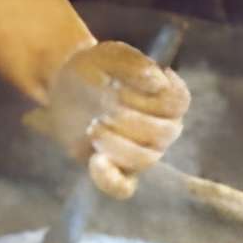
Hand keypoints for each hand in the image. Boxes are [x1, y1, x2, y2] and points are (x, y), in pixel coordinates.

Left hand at [43, 40, 189, 199]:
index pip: (179, 103)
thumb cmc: (95, 68)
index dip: (154, 96)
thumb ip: (133, 63)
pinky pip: (123, 187)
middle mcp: (162, 129)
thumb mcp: (109, 55)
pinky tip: (95, 161)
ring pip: (145, 159)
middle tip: (99, 111)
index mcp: (167, 98)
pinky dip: (110, 178)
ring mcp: (142, 152)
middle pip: (163, 132)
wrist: (64, 85)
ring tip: (93, 127)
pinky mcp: (117, 170)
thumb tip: (158, 81)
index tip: (122, 86)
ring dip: (119, 144)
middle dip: (130, 121)